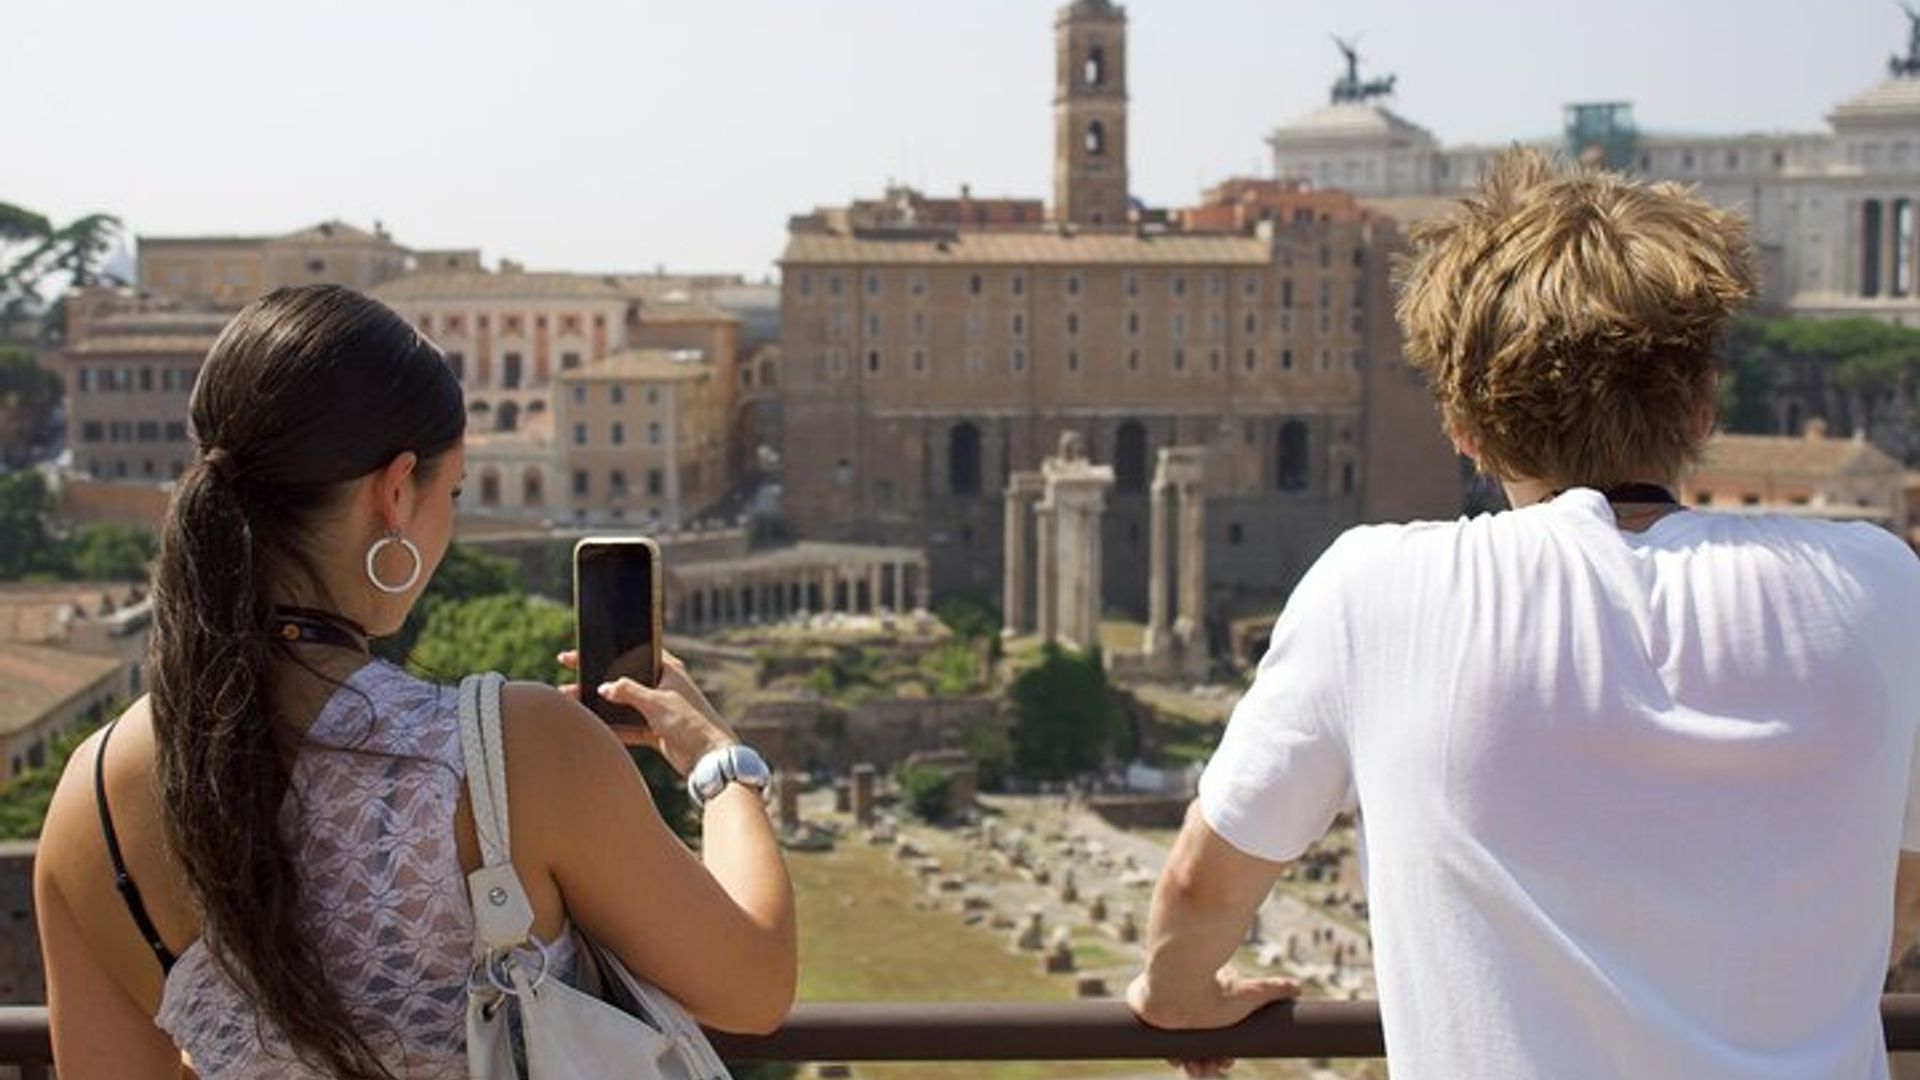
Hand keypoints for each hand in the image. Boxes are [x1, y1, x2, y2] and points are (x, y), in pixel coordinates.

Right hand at [558, 650, 738, 774]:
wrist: (710, 758)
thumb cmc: (691, 722)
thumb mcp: (657, 702)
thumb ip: (629, 691)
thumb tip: (604, 687)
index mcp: (668, 669)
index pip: (630, 654)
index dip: (605, 652)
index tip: (578, 653)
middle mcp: (663, 686)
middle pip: (624, 679)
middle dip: (597, 679)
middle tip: (568, 675)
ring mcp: (659, 709)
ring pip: (623, 704)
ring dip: (601, 705)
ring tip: (572, 701)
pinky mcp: (656, 730)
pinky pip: (628, 726)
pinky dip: (613, 727)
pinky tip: (591, 726)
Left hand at [1126, 966, 1297, 1076]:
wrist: (1179, 982)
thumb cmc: (1214, 987)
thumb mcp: (1252, 993)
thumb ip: (1276, 989)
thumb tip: (1299, 987)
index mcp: (1208, 998)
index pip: (1216, 1033)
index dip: (1223, 1052)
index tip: (1229, 1061)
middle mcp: (1187, 1004)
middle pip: (1199, 1044)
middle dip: (1209, 1062)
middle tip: (1215, 1068)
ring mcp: (1165, 1009)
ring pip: (1180, 1046)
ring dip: (1192, 1063)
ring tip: (1198, 1071)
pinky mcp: (1144, 1009)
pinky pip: (1157, 1041)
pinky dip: (1170, 1053)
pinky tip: (1180, 1062)